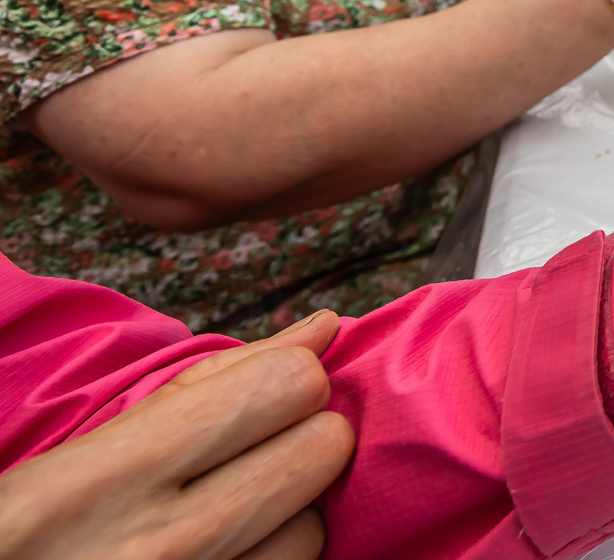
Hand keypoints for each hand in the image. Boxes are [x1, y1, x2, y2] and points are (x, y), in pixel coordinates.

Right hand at [0, 312, 353, 559]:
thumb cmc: (38, 529)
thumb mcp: (94, 448)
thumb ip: (215, 381)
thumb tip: (325, 327)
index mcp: (114, 475)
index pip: (287, 386)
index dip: (289, 380)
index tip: (262, 397)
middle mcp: (160, 546)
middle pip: (321, 451)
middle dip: (300, 439)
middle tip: (250, 455)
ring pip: (315, 529)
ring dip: (288, 514)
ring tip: (229, 515)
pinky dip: (271, 558)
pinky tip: (231, 552)